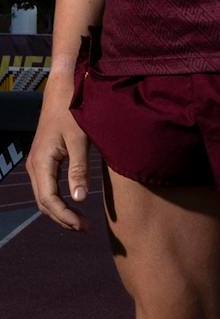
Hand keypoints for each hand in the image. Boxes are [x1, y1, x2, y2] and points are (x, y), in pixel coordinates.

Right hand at [25, 85, 91, 231]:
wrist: (63, 90)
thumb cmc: (74, 112)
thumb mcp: (80, 141)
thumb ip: (79, 170)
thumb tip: (79, 199)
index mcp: (41, 164)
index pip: (49, 201)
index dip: (65, 216)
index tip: (84, 225)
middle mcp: (34, 166)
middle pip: (44, 203)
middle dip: (63, 218)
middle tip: (85, 228)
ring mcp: (37, 163)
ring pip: (45, 196)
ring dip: (61, 211)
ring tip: (80, 222)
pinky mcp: (44, 159)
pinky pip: (47, 186)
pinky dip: (59, 199)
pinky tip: (73, 203)